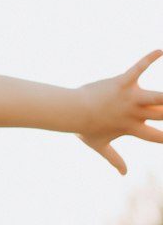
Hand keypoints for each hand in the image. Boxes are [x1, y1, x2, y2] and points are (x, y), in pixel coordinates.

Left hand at [78, 50, 162, 173]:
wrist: (71, 110)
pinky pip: (138, 68)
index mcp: (132, 128)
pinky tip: (159, 51)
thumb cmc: (83, 127)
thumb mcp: (100, 145)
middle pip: (162, 115)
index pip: (157, 137)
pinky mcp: (122, 82)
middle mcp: (135, 114)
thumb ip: (114, 159)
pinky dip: (149, 58)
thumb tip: (123, 173)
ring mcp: (130, 98)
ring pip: (158, 97)